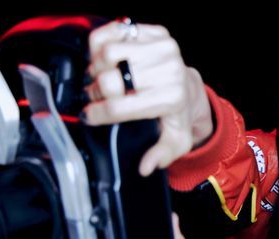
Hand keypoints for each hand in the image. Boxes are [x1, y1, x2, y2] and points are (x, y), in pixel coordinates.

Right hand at [83, 21, 212, 175]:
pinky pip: (113, 32)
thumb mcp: (175, 141)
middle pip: (109, 81)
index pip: (120, 107)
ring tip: (102, 78)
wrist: (189, 87)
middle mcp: (169, 70)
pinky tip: (105, 59)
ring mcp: (163, 48)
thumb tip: (145, 167)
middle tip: (95, 97)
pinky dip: (100, 44)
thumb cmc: (176, 113)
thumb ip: (161, 155)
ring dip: (96, 68)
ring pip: (107, 54)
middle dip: (95, 92)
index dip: (98, 114)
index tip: (89, 116)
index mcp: (171, 99)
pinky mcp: (155, 31)